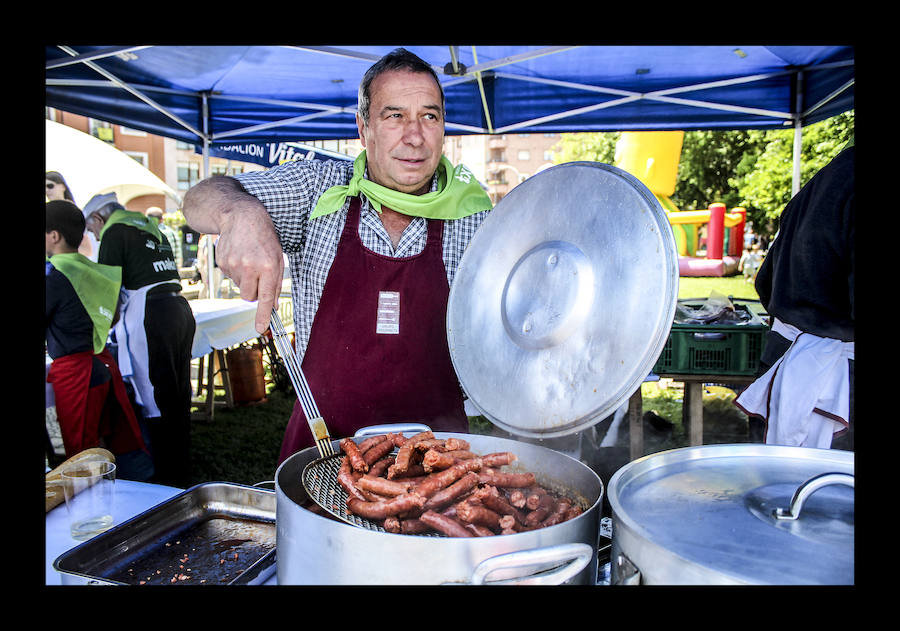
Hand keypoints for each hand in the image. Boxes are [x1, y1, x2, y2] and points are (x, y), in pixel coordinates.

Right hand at [214, 202, 284, 332]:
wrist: (241, 216)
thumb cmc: (264, 238)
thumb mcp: (277, 257)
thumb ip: (275, 282)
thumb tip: (272, 305)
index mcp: (268, 266)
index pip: (265, 297)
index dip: (262, 315)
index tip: (260, 328)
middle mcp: (250, 267)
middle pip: (249, 297)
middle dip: (254, 292)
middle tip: (258, 275)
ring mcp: (233, 265)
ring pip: (240, 287)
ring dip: (245, 279)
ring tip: (249, 259)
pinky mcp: (222, 262)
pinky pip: (230, 278)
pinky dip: (236, 271)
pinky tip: (239, 255)